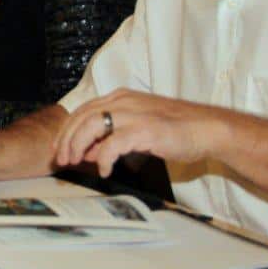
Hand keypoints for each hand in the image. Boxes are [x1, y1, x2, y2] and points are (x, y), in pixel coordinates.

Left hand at [53, 88, 219, 176]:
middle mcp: (123, 101)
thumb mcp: (137, 129)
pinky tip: (104, 170)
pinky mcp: (145, 129)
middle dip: (66, 139)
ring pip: (91, 125)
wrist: (208, 129)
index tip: (59, 148)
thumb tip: (87, 152)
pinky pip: (113, 143)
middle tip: (61, 159)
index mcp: (121, 98)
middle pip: (81, 116)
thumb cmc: (176, 130)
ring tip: (76, 162)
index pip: (83, 110)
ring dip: (78, 145)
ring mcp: (134, 113)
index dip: (67, 130)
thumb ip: (112, 137)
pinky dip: (103, 158)